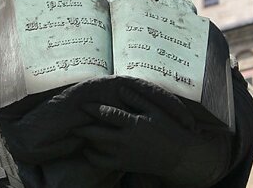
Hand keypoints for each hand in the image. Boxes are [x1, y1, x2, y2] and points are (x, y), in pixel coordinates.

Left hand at [75, 86, 230, 185]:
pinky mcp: (124, 165)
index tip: (82, 104)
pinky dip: (92, 156)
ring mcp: (124, 154)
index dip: (93, 108)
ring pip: (96, 149)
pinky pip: (102, 163)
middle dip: (82, 127)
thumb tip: (120, 88)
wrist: (180, 158)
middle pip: (96, 133)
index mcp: (134, 123)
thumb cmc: (170, 130)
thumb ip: (137, 99)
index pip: (108, 114)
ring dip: (85, 141)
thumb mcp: (156, 111)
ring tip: (79, 133)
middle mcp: (126, 140)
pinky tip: (89, 149)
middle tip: (72, 121)